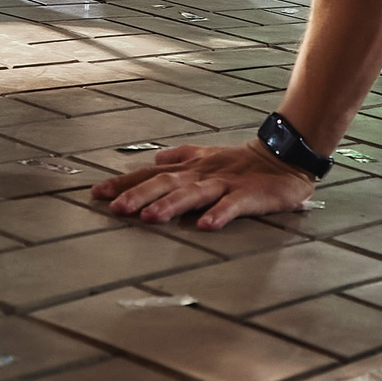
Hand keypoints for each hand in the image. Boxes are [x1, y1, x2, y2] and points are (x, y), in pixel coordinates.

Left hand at [90, 139, 315, 228]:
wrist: (284, 156)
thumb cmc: (242, 161)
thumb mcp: (207, 155)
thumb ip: (180, 157)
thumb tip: (154, 159)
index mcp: (190, 168)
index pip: (151, 174)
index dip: (125, 183)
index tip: (97, 193)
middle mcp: (202, 174)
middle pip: (166, 182)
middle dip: (140, 195)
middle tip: (117, 208)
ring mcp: (225, 183)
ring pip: (193, 193)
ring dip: (171, 204)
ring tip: (151, 217)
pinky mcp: (249, 194)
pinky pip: (232, 205)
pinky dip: (219, 213)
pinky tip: (205, 225)